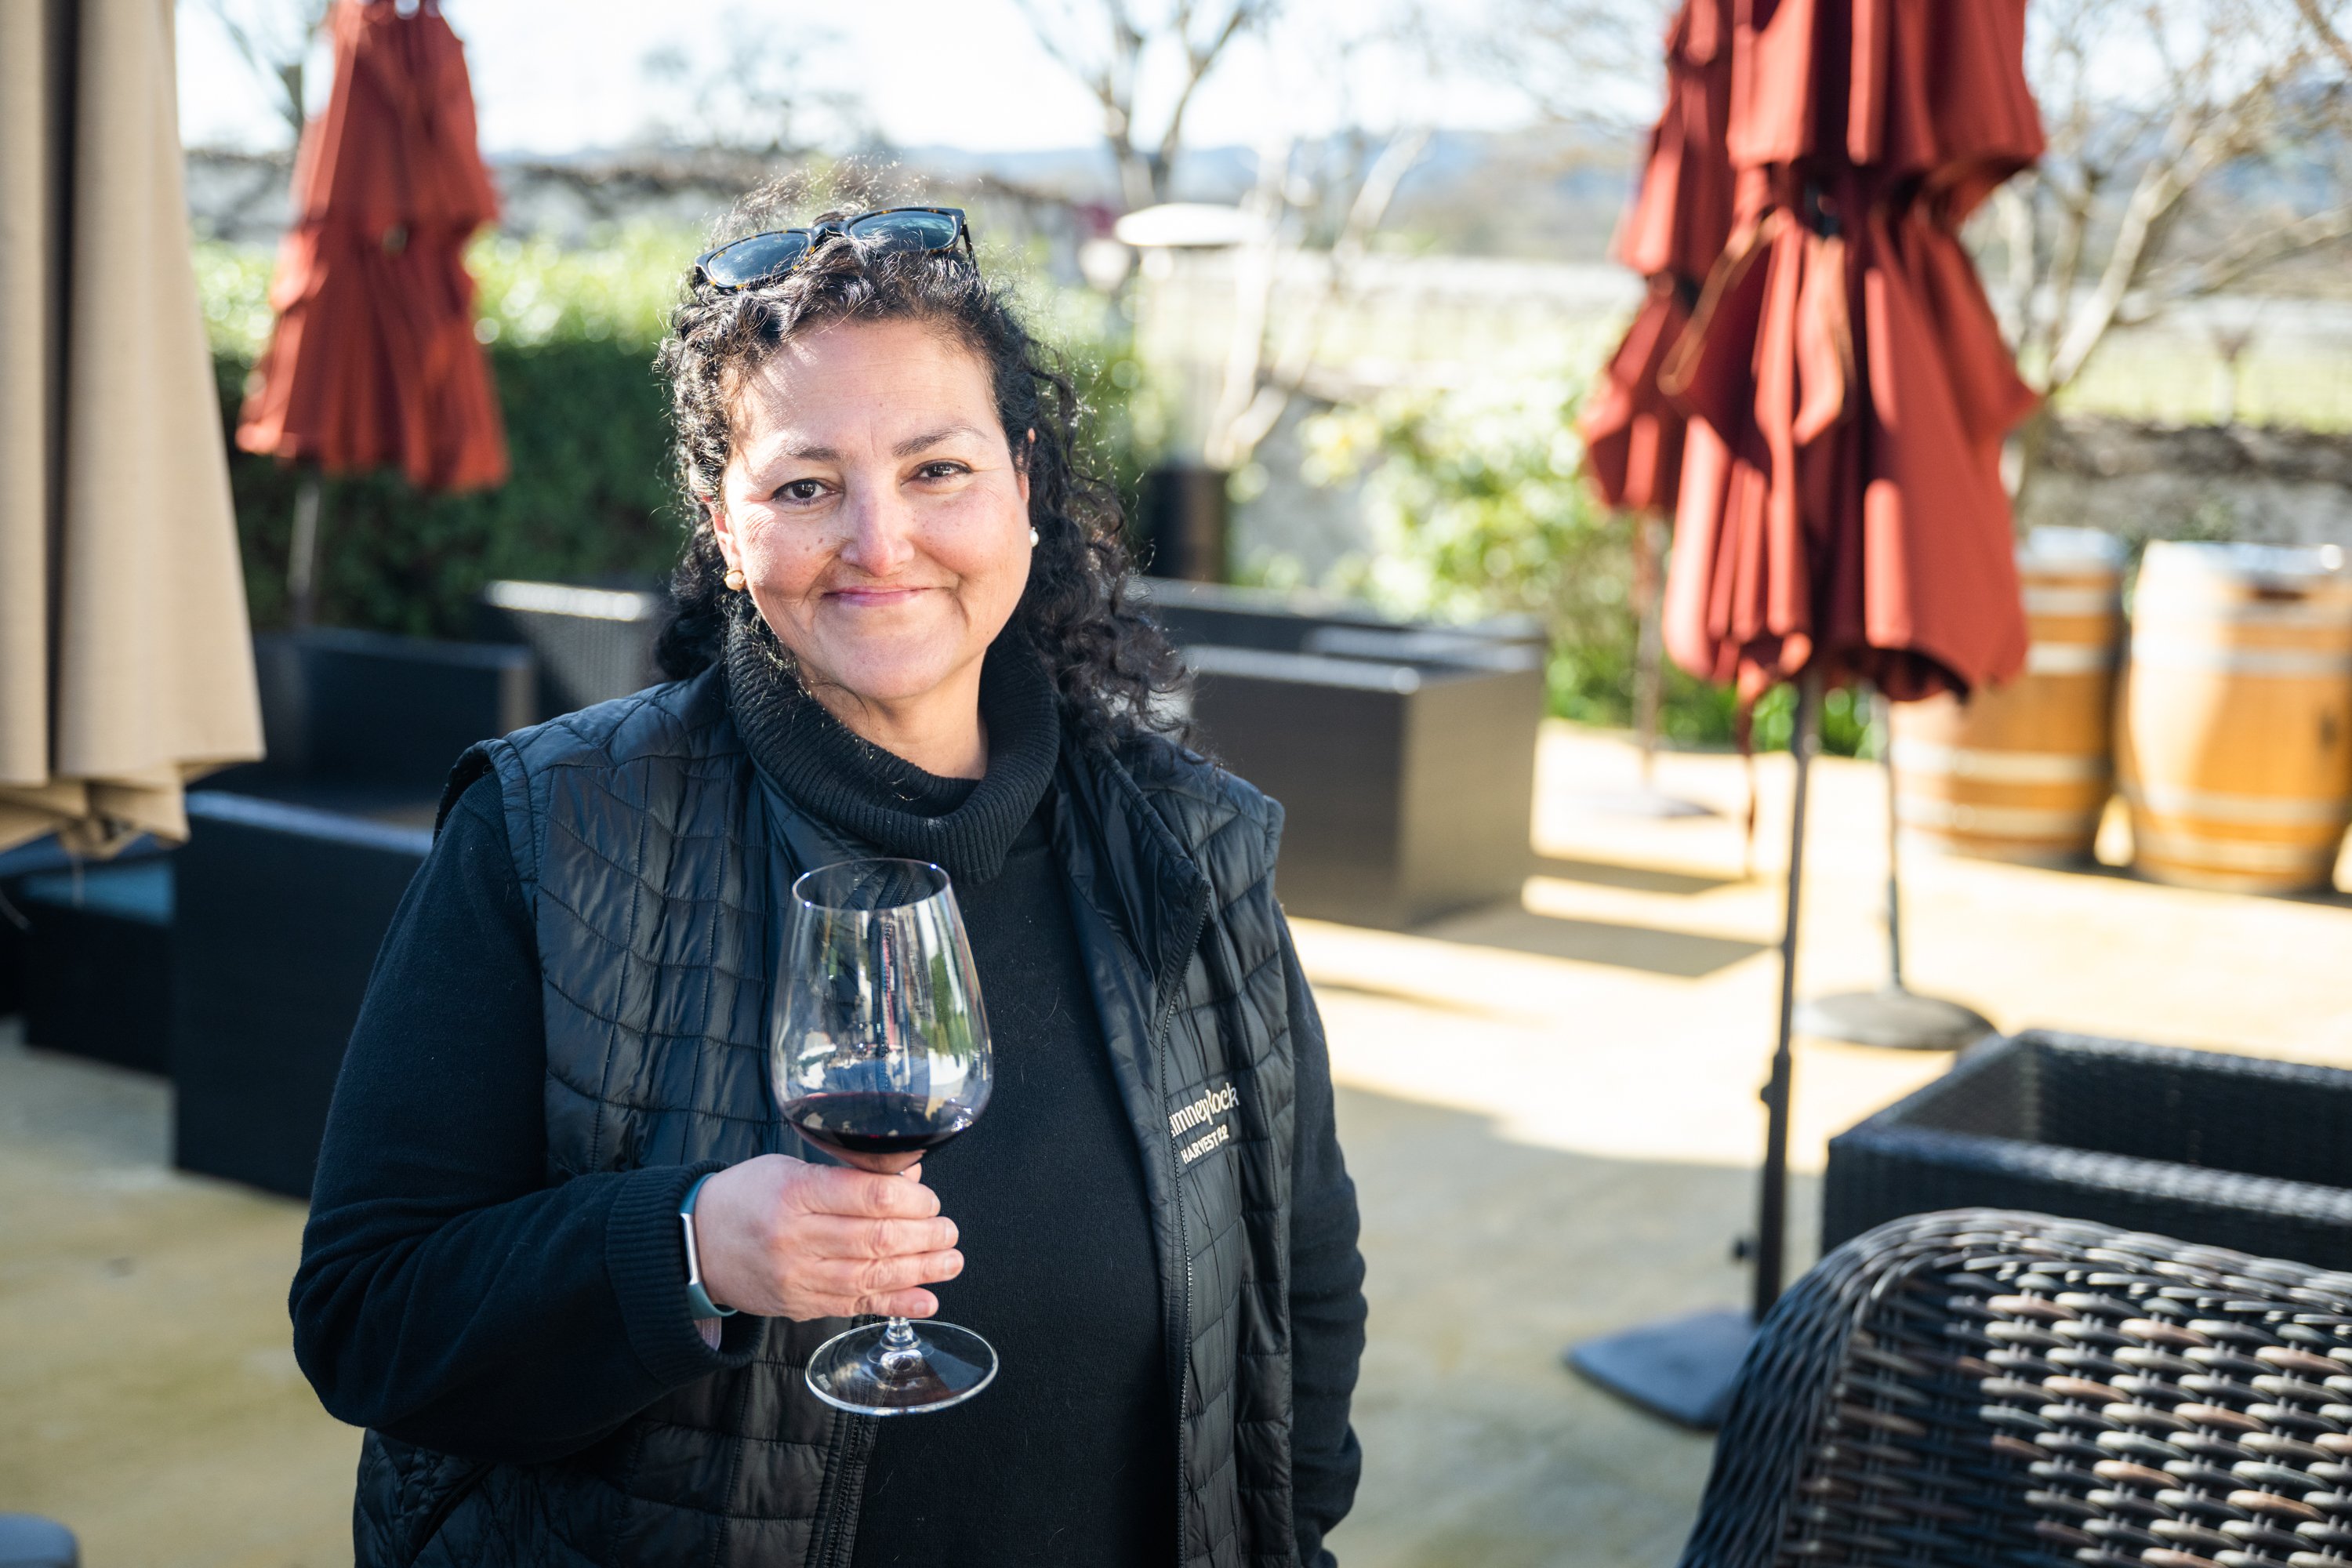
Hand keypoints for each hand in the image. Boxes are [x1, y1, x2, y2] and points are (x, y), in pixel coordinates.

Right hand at [691, 1155, 961, 1320]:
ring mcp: (796, 1276)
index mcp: (794, 1192)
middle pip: (875, 1238)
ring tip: (950, 1262)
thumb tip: (908, 1182)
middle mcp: (795, 1237)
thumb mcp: (789, 1166)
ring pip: (870, 1276)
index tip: (931, 1201)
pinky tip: (926, 1300)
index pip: (867, 1196)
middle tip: (949, 1231)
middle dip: (924, 1236)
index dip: (911, 1200)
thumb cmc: (747, 1196)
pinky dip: (896, 1305)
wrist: (696, 1243)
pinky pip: (855, 1305)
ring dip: (920, 1271)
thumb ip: (847, 1174)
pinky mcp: (799, 1305)